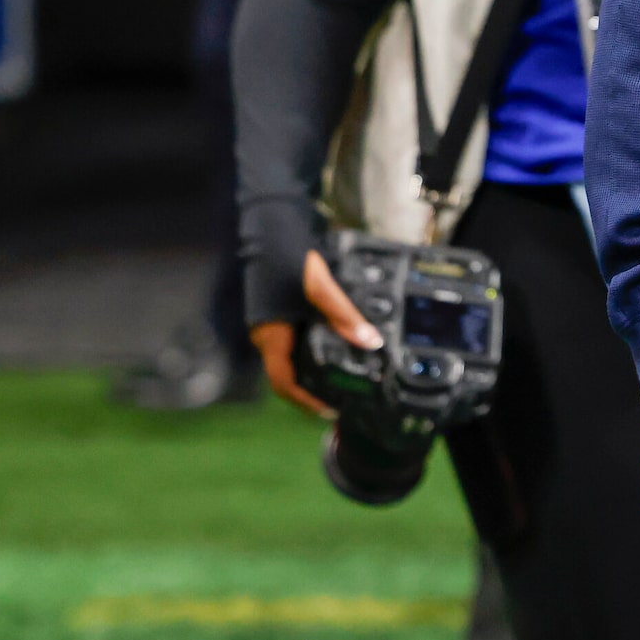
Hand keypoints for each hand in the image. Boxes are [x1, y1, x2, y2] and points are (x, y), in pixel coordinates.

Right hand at [249, 250, 381, 418]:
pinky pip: (295, 343)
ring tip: (344, 379)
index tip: (330, 410)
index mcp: (272, 336)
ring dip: (313, 372)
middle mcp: (268, 336)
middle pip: (287, 375)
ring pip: (291, 359)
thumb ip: (344, 315)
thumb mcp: (320, 287)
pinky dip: (313, 351)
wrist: (271, 228)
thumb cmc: (290, 259)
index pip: (283, 383)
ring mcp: (273, 325)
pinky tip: (336, 346)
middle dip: (311, 391)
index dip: (305, 401)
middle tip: (343, 398)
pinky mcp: (281, 315)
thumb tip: (371, 342)